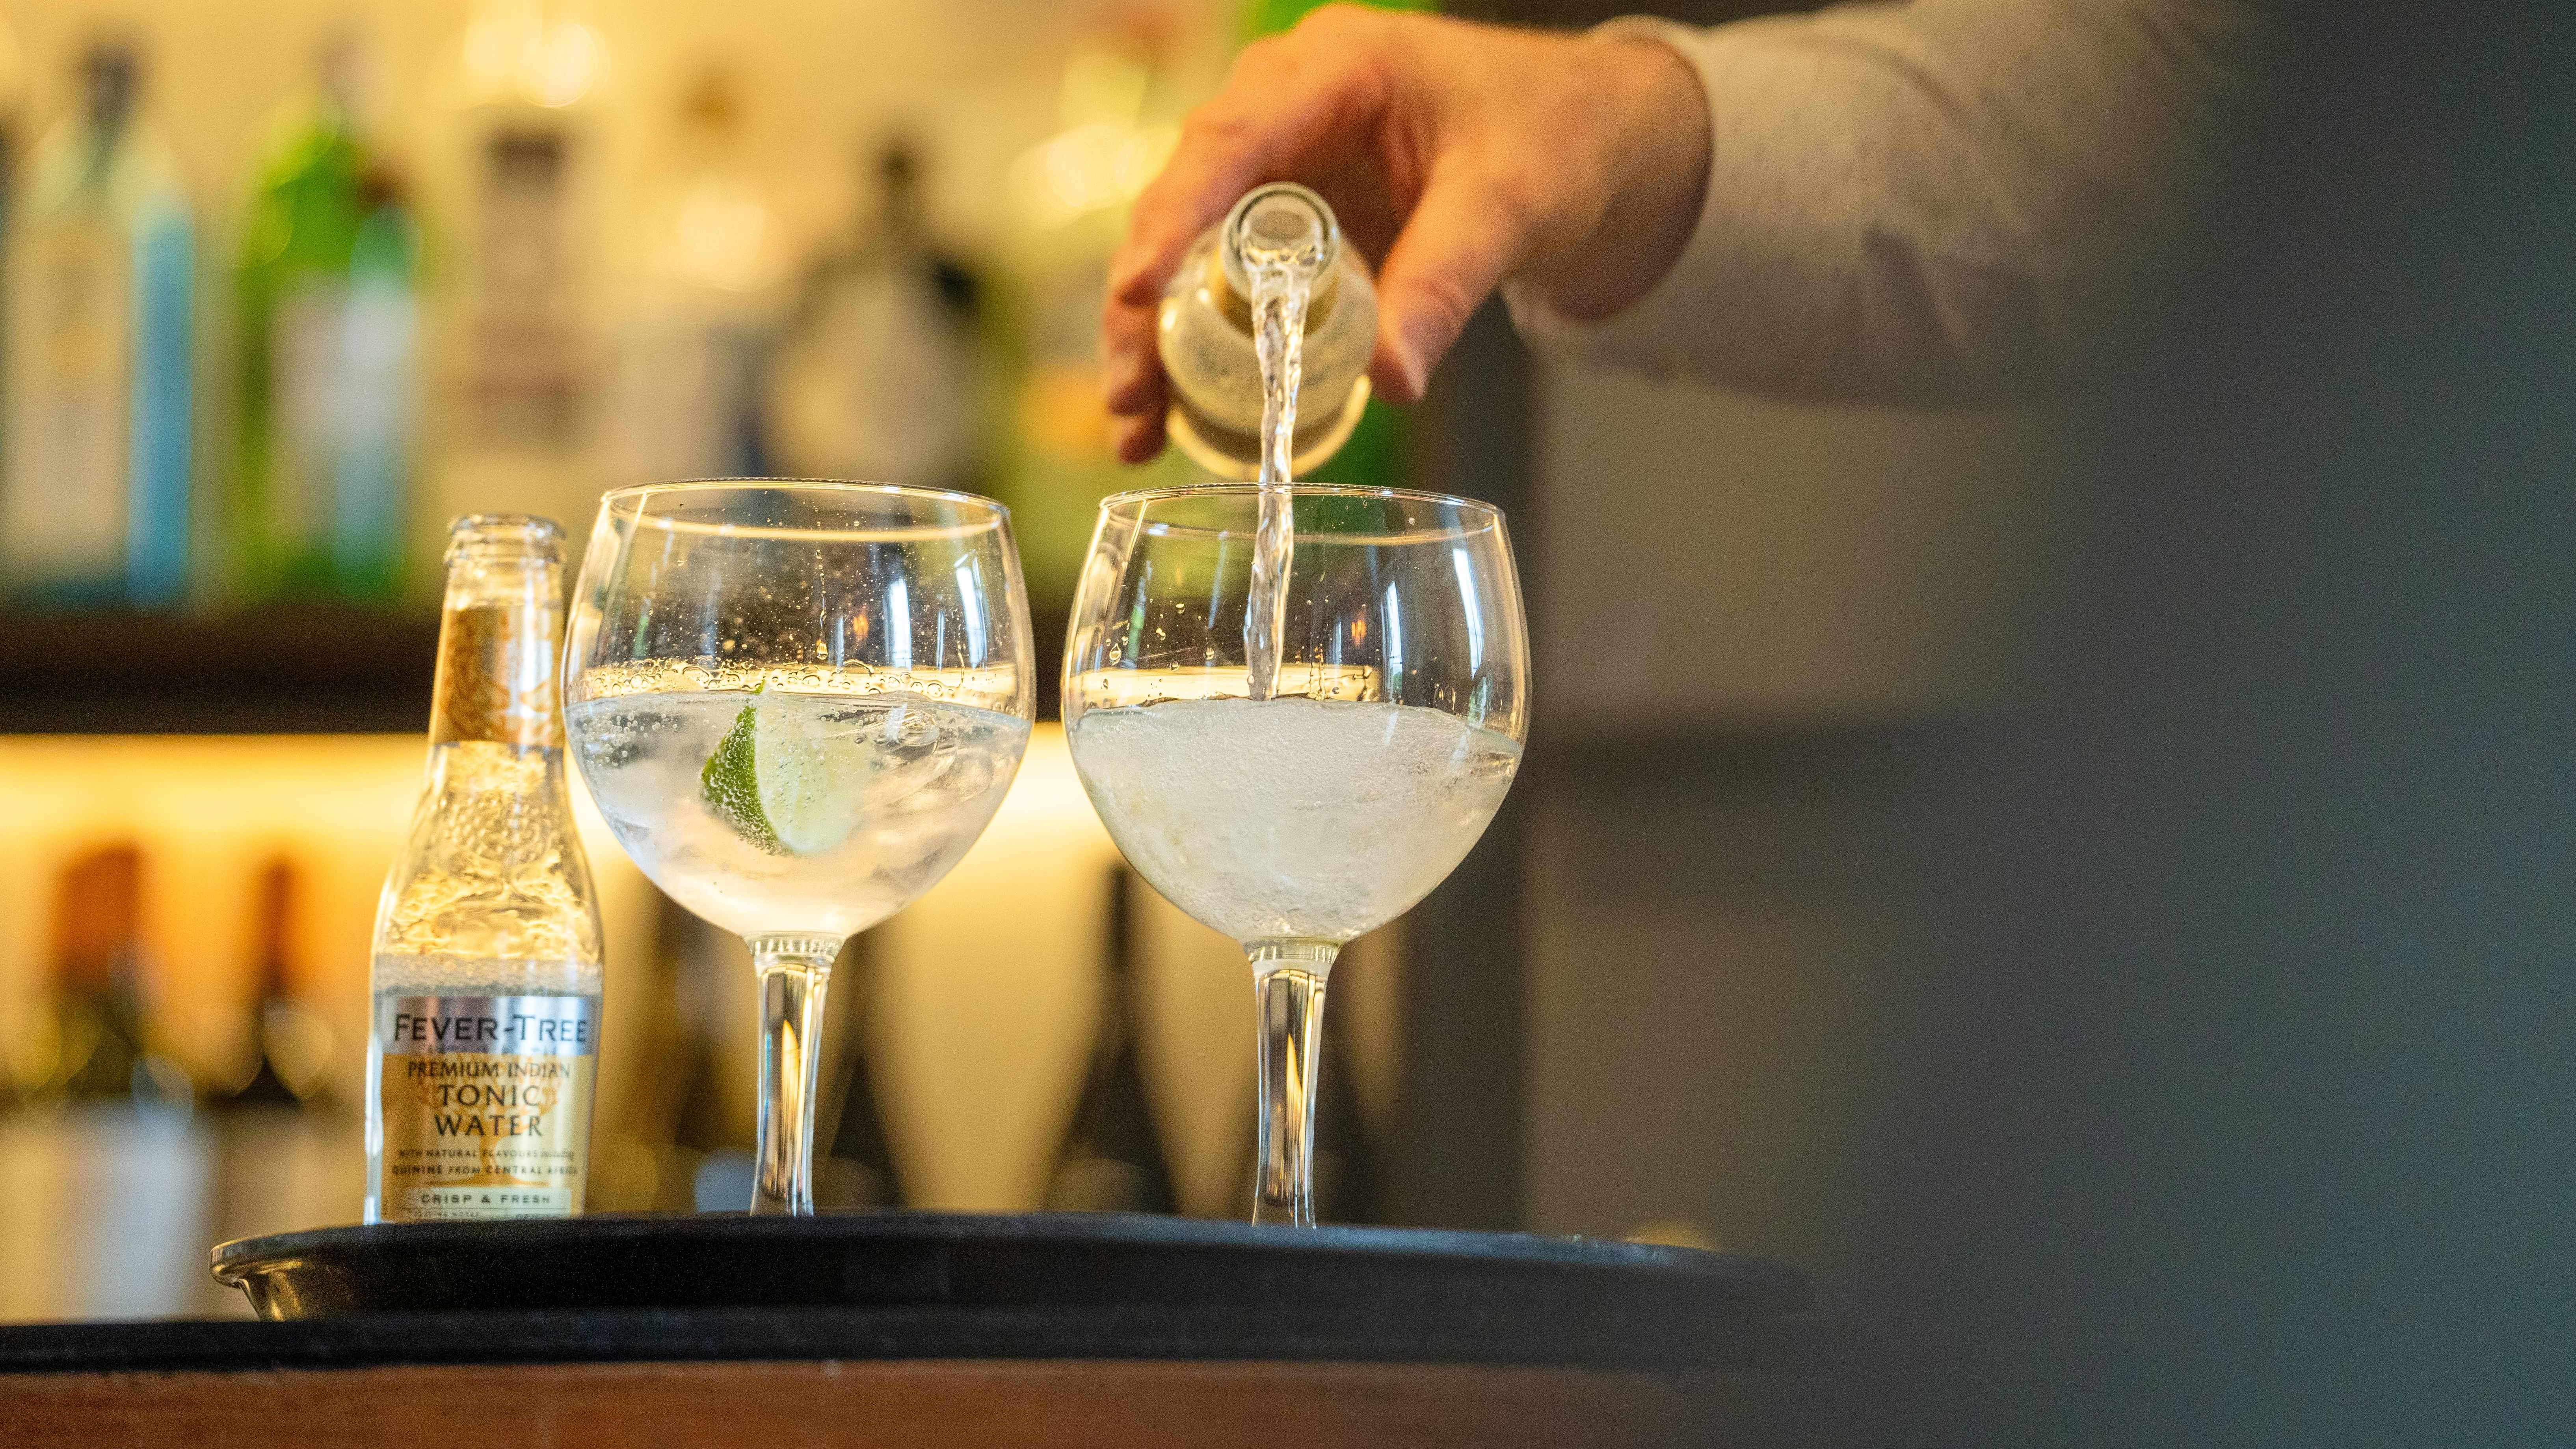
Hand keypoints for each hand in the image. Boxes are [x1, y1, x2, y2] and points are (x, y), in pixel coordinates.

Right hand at [1102, 5, 1709, 462]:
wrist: (1598, 144)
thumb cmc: (1557, 139)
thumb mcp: (1508, 209)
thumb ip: (1444, 283)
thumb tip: (1392, 379)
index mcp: (1336, 68)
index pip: (1229, 139)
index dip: (1173, 216)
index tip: (1137, 291)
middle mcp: (1287, 105)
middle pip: (1186, 201)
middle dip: (1146, 304)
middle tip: (1131, 395)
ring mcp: (1284, 164)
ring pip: (1192, 249)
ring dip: (1158, 337)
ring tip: (1139, 427)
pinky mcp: (1292, 218)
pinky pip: (1227, 280)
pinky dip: (1201, 345)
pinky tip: (1177, 415)